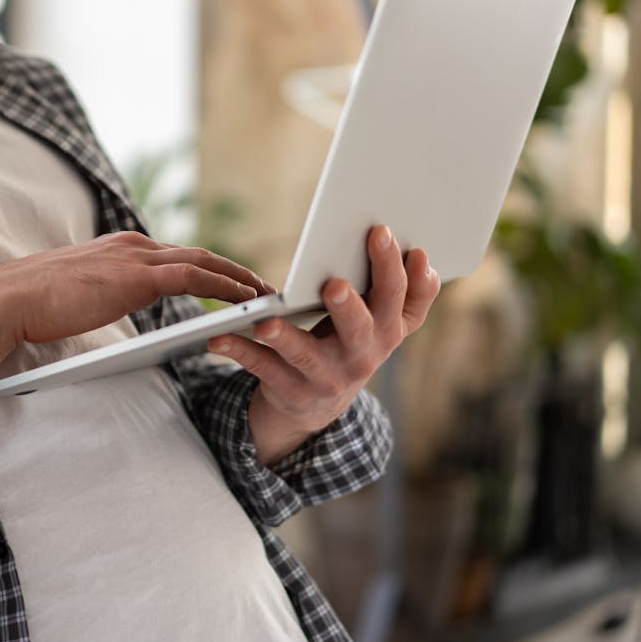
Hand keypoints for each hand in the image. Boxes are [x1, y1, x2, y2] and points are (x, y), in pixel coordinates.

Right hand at [0, 231, 266, 445]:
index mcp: (116, 248)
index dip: (206, 267)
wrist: (9, 299)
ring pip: (204, 261)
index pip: (172, 254)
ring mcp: (136, 257)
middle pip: (196, 253)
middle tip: (262, 285)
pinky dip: (227, 286)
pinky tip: (247, 300)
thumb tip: (105, 304)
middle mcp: (131, 245)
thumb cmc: (31, 305)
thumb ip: (98, 292)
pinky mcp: (139, 277)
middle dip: (233, 269)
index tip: (229, 281)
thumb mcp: (74, 293)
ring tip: (266, 294)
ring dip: (240, 277)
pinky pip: (197, 277)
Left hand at [207, 225, 439, 466]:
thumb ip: (404, 293)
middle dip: (349, 306)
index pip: (401, 300)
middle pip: (361, 329)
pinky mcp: (290, 388)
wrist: (316, 404)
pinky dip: (239, 351)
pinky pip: (263, 367)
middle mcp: (363, 355)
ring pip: (305, 354)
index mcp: (388, 330)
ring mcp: (326, 376)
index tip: (389, 237)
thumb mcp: (381, 324)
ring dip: (285, 338)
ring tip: (266, 322)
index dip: (399, 271)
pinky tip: (219, 338)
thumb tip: (422, 256)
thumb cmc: (348, 343)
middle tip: (335, 284)